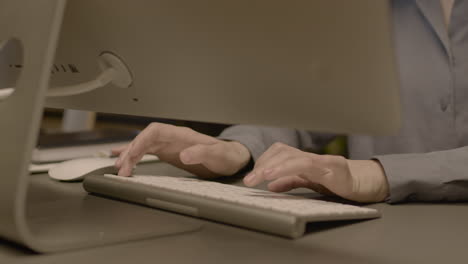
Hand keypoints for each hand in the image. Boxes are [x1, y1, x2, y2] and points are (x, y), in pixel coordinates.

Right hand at [113, 122, 250, 177]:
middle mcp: (173, 137)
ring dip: (130, 155)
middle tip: (122, 169)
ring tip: (119, 168)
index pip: (155, 131)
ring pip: (143, 145)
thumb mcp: (217, 155)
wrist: (231, 158)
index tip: (132, 154)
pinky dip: (134, 155)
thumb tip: (184, 154)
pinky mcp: (168, 152)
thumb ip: (202, 153)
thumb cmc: (226, 155)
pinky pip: (147, 151)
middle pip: (145, 139)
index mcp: (182, 135)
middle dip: (131, 151)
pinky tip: (122, 158)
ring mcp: (169, 144)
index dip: (141, 141)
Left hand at [243, 143, 388, 202]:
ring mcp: (321, 160)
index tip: (252, 176)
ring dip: (274, 167)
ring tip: (260, 177)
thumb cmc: (337, 183)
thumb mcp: (309, 183)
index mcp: (302, 160)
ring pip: (292, 157)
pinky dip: (291, 169)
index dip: (263, 161)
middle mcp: (310, 157)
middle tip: (249, 180)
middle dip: (263, 165)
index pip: (278, 153)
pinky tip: (279, 177)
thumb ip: (291, 182)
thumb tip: (271, 186)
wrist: (364, 183)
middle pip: (281, 152)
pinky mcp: (333, 166)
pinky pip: (309, 165)